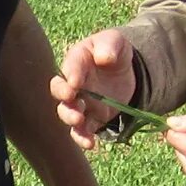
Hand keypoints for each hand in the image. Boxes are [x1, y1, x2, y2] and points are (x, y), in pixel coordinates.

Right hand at [52, 28, 138, 147]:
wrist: (126, 71)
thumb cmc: (114, 52)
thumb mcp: (115, 42)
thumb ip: (109, 45)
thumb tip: (103, 57)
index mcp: (77, 60)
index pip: (70, 66)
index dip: (71, 73)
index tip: (75, 81)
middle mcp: (74, 84)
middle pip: (60, 90)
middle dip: (63, 95)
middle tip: (70, 97)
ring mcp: (81, 102)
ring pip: (67, 112)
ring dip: (70, 117)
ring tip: (78, 120)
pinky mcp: (91, 119)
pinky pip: (83, 130)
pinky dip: (83, 138)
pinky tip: (90, 144)